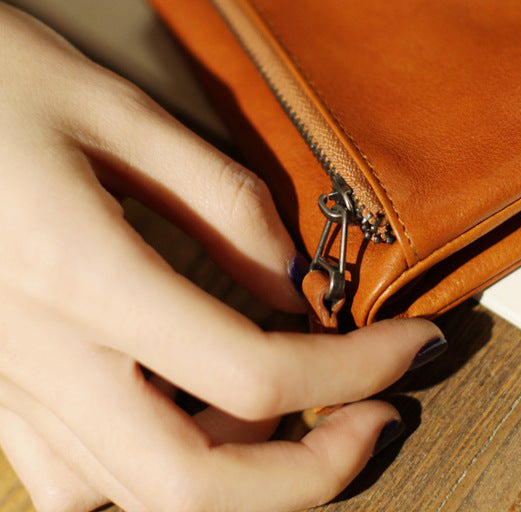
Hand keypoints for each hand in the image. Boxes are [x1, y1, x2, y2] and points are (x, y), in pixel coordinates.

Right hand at [0, 2, 444, 511]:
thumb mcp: (120, 110)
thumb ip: (219, 200)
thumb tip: (290, 281)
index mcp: (78, 272)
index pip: (251, 372)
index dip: (356, 371)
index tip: (416, 343)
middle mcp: (34, 352)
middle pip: (190, 485)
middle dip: (310, 476)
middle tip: (379, 421)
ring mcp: (0, 381)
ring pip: (128, 498)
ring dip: (236, 482)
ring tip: (303, 422)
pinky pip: (72, 477)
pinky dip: (155, 472)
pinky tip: (194, 417)